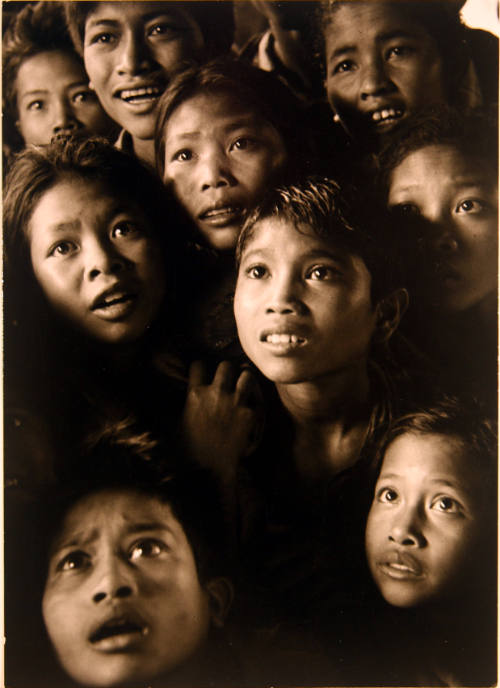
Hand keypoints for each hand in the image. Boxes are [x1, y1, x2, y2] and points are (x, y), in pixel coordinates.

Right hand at [182, 361, 261, 481]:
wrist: (208, 470)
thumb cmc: (187, 451)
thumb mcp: (174, 424)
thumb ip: (176, 407)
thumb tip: (161, 399)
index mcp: (195, 394)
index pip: (199, 365)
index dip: (201, 368)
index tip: (203, 373)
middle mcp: (216, 393)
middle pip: (226, 366)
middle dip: (227, 370)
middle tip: (228, 379)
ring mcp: (235, 403)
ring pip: (247, 375)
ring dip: (245, 379)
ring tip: (244, 385)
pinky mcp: (250, 415)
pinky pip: (256, 399)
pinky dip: (254, 401)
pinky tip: (251, 407)